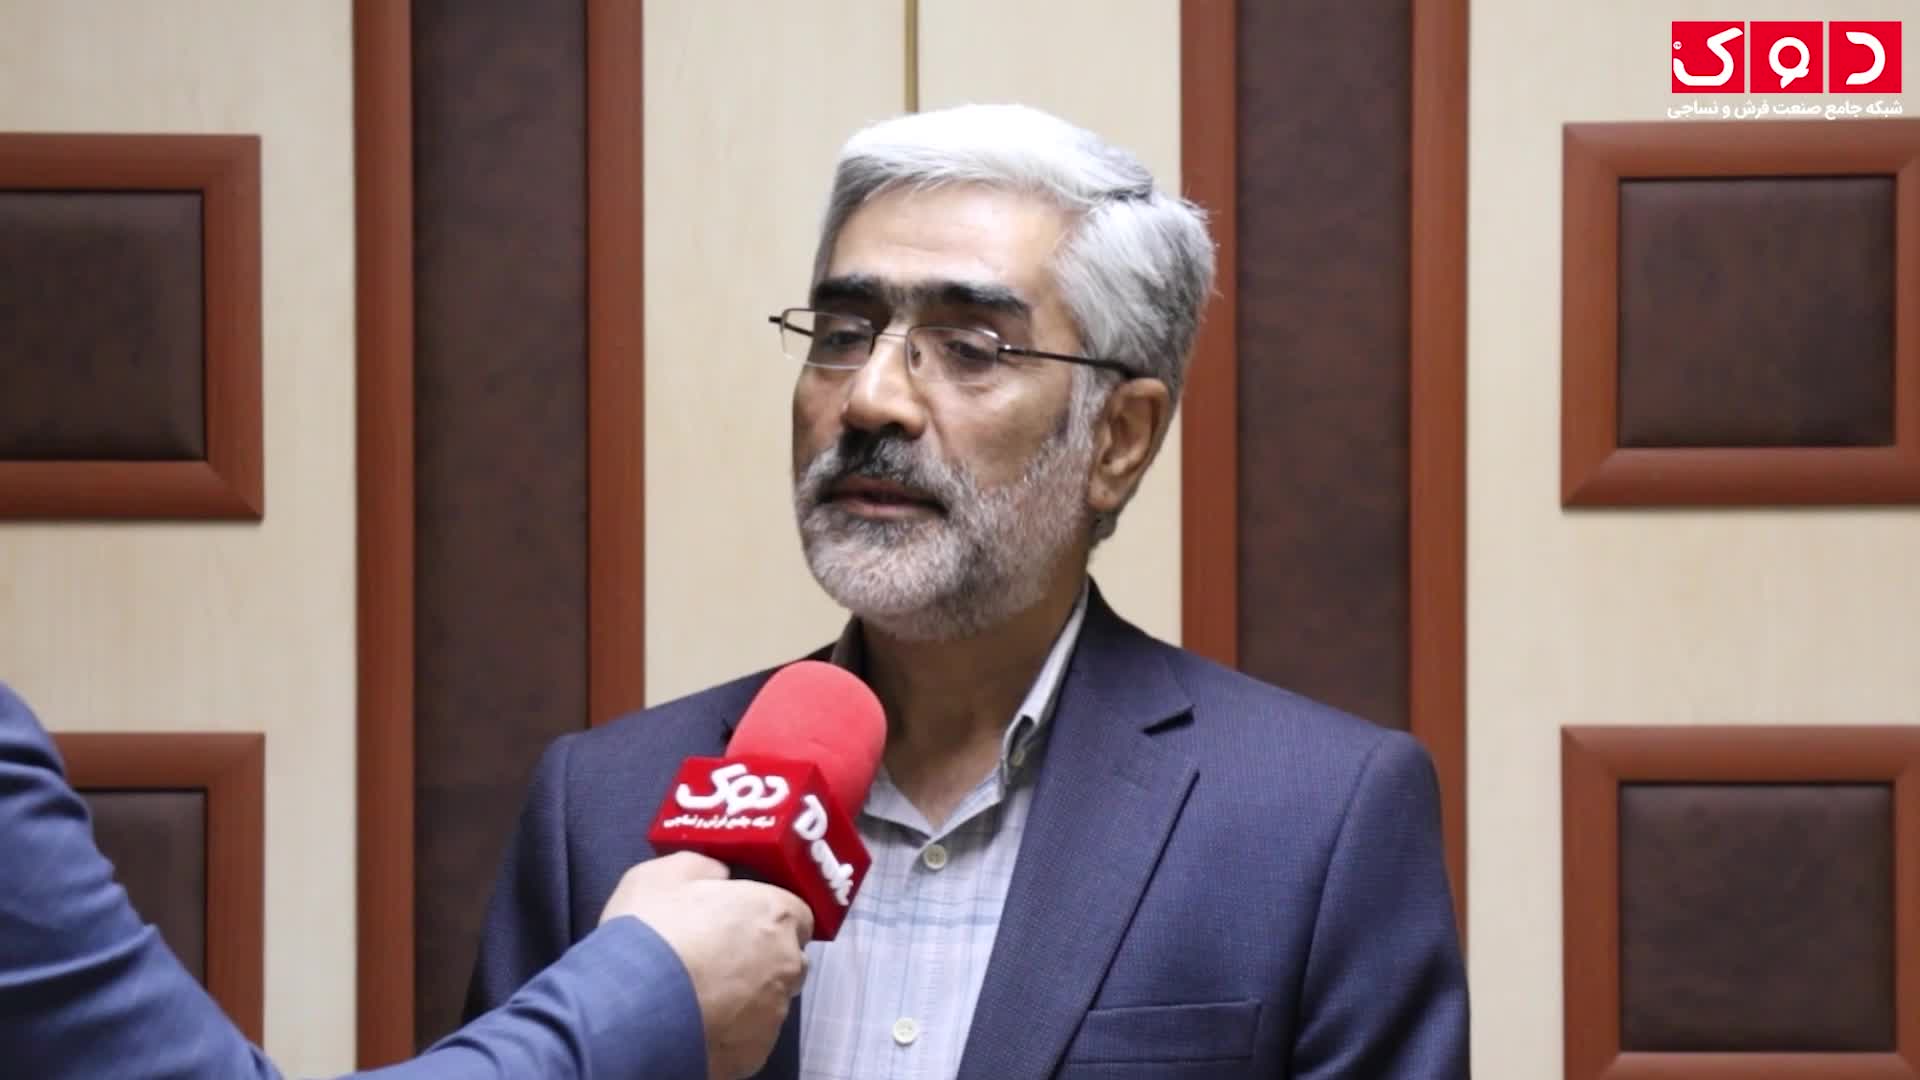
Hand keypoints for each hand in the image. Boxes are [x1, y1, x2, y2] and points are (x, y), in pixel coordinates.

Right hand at [600, 852, 813, 1079]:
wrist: (628, 1007)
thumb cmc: (651, 931)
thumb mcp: (665, 873)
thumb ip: (705, 867)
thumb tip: (719, 874)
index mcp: (776, 913)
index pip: (795, 913)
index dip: (765, 916)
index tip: (736, 920)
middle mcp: (788, 963)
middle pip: (786, 957)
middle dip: (760, 956)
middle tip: (715, 956)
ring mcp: (774, 1013)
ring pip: (769, 1000)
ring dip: (745, 995)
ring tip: (697, 994)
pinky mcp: (755, 1054)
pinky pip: (749, 1036)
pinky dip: (729, 1029)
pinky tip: (695, 1021)